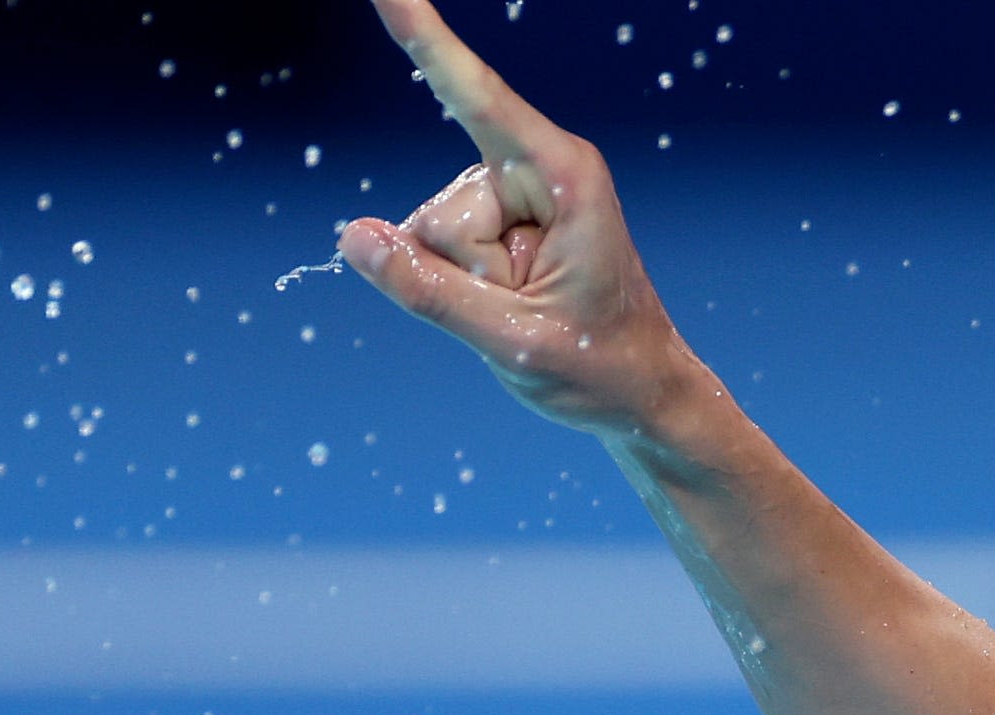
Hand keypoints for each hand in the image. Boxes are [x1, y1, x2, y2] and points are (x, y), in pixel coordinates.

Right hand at [341, 0, 712, 436]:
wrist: (642, 394)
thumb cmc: (601, 368)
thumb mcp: (514, 342)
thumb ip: (429, 292)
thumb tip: (352, 239)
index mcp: (564, 175)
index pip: (476, 97)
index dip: (427, 40)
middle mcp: (537, 168)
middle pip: (442, 212)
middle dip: (469, 273)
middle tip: (534, 310)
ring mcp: (513, 192)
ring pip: (433, 234)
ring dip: (470, 285)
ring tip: (534, 309)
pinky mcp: (496, 218)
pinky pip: (436, 249)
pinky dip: (465, 287)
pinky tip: (518, 304)